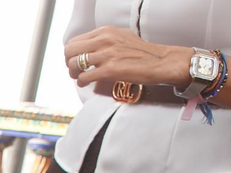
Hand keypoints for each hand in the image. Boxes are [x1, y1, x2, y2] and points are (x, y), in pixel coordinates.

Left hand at [65, 27, 189, 89]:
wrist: (161, 61)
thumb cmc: (142, 52)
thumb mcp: (121, 37)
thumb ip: (104, 39)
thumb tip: (88, 48)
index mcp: (106, 31)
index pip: (75, 41)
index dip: (72, 53)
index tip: (77, 60)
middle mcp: (104, 39)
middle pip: (69, 51)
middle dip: (69, 63)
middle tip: (76, 70)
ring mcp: (107, 54)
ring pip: (74, 64)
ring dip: (74, 74)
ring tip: (81, 77)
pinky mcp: (110, 69)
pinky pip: (84, 77)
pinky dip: (82, 82)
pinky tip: (87, 83)